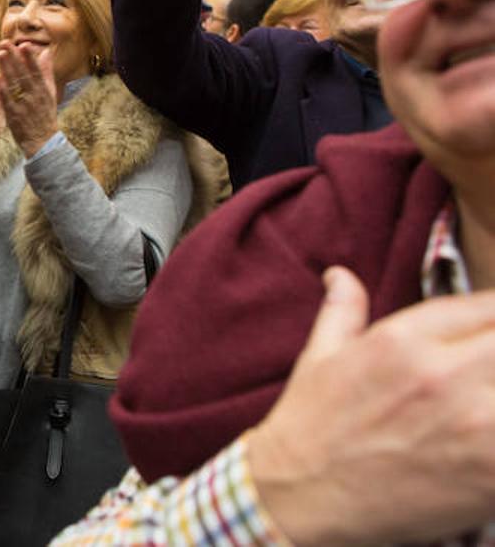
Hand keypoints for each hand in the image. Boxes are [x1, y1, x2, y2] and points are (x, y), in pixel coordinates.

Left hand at [0, 42, 58, 157]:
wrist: (42, 141)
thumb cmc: (45, 114)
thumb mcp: (50, 92)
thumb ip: (46, 72)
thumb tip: (46, 52)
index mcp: (43, 89)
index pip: (36, 71)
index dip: (30, 58)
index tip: (24, 44)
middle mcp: (34, 96)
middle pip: (23, 74)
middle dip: (14, 58)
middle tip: (5, 43)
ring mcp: (23, 106)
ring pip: (14, 85)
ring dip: (6, 69)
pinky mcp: (13, 115)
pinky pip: (7, 101)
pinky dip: (3, 90)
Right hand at [246, 267, 494, 545]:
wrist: (300, 498)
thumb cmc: (310, 426)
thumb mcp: (320, 356)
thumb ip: (343, 309)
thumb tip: (340, 275)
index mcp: (403, 340)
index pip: (488, 305)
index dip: (493, 317)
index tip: (487, 332)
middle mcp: (443, 374)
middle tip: (482, 373)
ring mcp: (476, 426)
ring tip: (483, 404)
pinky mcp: (492, 474)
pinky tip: (486, 444)